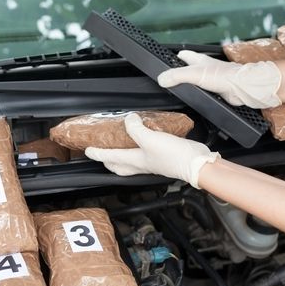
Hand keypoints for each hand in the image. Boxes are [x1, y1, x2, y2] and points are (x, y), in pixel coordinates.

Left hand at [85, 113, 218, 187]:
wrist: (196, 163)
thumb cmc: (173, 156)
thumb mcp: (150, 138)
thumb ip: (136, 128)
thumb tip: (129, 119)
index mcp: (135, 160)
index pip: (110, 157)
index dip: (97, 153)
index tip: (88, 150)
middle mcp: (142, 164)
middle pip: (119, 166)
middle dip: (108, 161)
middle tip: (102, 153)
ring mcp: (152, 162)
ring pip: (131, 162)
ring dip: (122, 156)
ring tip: (119, 146)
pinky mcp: (163, 157)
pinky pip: (145, 154)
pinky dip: (139, 148)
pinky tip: (144, 139)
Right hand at [157, 50, 281, 108]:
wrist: (242, 88)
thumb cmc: (224, 76)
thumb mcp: (194, 74)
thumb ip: (176, 76)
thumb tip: (161, 79)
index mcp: (199, 60)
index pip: (183, 55)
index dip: (173, 58)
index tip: (165, 63)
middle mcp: (205, 68)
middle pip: (189, 68)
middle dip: (180, 72)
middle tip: (170, 78)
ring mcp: (211, 79)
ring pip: (196, 80)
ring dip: (190, 84)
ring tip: (180, 89)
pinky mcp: (216, 90)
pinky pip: (203, 92)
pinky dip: (199, 95)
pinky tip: (195, 98)